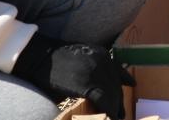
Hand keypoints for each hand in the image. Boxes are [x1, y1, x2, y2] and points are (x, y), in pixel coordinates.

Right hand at [11, 32, 132, 118]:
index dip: (123, 85)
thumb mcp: (83, 56)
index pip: (119, 73)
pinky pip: (103, 101)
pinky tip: (110, 118)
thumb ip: (96, 66)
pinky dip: (108, 111)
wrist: (41, 57)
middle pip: (116, 86)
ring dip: (115, 108)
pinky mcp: (86, 85)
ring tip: (117, 118)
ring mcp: (95, 73)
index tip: (127, 93)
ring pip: (112, 95)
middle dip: (119, 101)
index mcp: (103, 55)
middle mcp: (103, 62)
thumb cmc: (57, 59)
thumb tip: (102, 82)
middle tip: (121, 114)